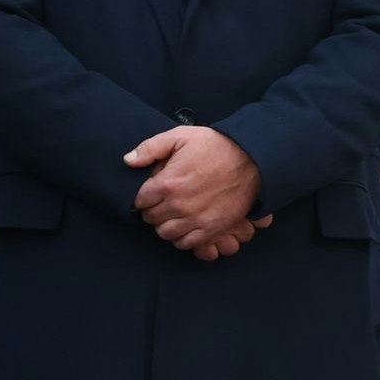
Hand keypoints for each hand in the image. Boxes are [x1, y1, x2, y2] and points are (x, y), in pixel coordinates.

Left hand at [124, 124, 264, 252]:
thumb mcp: (180, 136)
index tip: (150, 193)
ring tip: (172, 215)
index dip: (143, 197)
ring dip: (166, 225)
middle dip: (153, 211)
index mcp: (168, 183)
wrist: (252, 158)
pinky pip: (187, 243)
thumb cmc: (215, 145)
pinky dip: (182, 238)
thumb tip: (128, 160)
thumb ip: (151, 148)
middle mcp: (179, 205)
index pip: (140, 201)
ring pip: (166, 234)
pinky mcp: (211, 229)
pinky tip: (185, 226)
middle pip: (151, 219)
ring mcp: (195, 219)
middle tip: (161, 203)